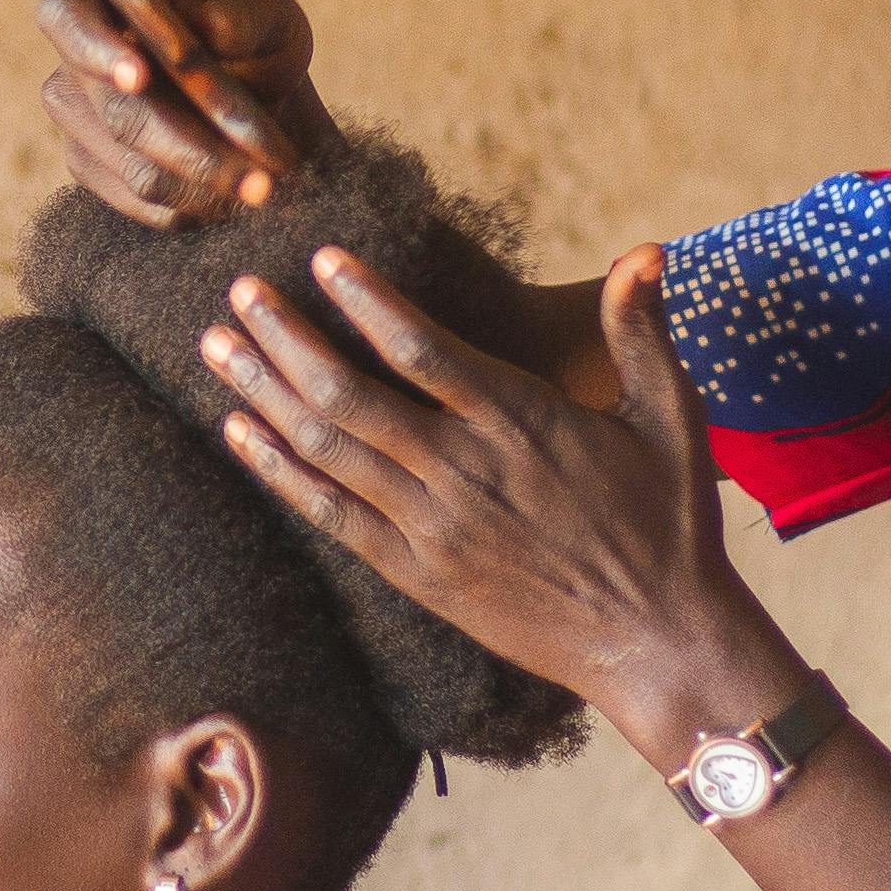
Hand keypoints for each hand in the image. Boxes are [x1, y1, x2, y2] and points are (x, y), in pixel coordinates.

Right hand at [33, 0, 324, 226]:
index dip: (94, 47)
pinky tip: (236, 195)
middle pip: (118, 114)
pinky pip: (143, 204)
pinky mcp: (94, 171)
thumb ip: (246, 14)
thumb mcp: (268, 12)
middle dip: (194, 150)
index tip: (140, 77)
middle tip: (264, 176)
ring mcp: (78, 122)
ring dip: (209, 187)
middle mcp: (74, 62)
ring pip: (137, 171)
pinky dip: (198, 207)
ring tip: (269, 188)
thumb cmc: (254, 38)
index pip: (66, 15)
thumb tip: (212, 29)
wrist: (258, 98)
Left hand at [202, 242, 801, 773]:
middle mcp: (465, 471)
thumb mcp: (674, 418)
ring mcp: (434, 526)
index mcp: (521, 420)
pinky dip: (278, 471)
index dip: (363, 300)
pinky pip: (331, 514)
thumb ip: (644, 333)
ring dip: (263, 392)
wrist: (658, 641)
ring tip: (217, 345)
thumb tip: (644, 249)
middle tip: (239, 290)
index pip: (420, 346)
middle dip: (285, 336)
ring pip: (328, 449)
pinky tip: (238, 432)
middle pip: (349, 392)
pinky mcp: (417, 574)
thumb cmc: (670, 524)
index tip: (319, 258)